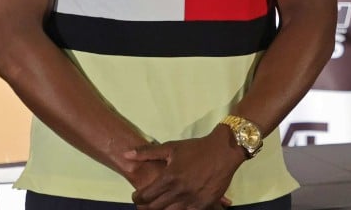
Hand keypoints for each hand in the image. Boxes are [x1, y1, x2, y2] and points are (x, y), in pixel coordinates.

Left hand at [125, 128, 243, 209]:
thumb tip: (126, 154)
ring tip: (160, 204)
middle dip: (145, 207)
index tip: (137, 196)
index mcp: (169, 177)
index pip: (145, 196)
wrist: (224, 150)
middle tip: (145, 203)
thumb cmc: (196, 148)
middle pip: (154, 208)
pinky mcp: (203, 204)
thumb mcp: (171, 147)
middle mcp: (178, 191)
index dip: (137, 198)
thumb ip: (147, 152)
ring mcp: (191, 200)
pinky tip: (177, 206)